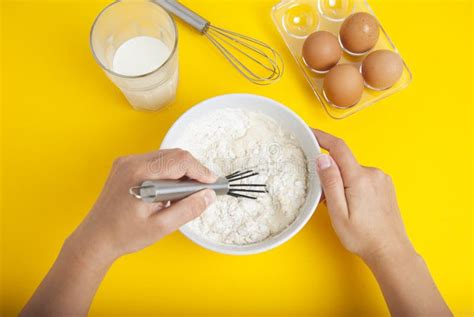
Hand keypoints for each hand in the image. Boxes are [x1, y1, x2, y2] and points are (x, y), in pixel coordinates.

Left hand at [66, 149, 216, 268]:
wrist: (96, 238)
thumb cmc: (124, 235)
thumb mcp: (162, 226)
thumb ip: (188, 209)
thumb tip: (208, 196)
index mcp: (139, 174)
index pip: (180, 161)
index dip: (200, 171)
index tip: (211, 184)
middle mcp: (131, 162)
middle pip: (174, 155)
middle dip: (192, 172)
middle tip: (199, 192)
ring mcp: (126, 162)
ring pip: (166, 157)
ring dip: (179, 173)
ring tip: (182, 196)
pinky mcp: (125, 166)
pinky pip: (155, 162)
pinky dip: (167, 173)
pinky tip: (166, 192)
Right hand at [313, 129, 413, 261]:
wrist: (391, 252)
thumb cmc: (362, 236)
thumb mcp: (338, 212)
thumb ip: (330, 182)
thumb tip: (322, 157)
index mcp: (359, 178)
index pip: (338, 147)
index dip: (322, 137)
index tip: (309, 132)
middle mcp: (373, 174)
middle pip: (344, 162)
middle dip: (329, 173)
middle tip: (322, 197)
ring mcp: (382, 180)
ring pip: (352, 172)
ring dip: (341, 183)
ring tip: (339, 207)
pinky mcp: (385, 186)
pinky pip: (362, 179)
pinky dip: (352, 186)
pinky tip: (352, 207)